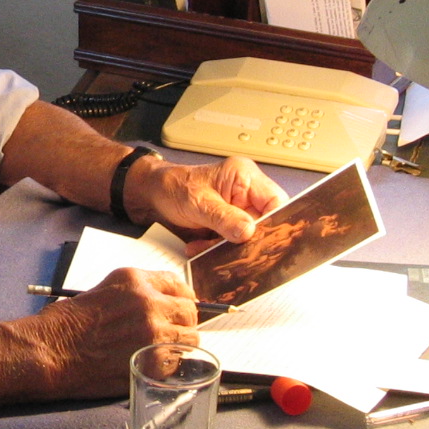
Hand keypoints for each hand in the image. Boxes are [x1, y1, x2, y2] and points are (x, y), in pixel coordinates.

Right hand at [25, 267, 198, 398]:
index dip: (182, 299)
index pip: (178, 284)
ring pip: (190, 338)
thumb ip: (133, 296)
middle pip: (189, 311)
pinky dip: (169, 367)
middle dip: (183, 322)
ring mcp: (153, 332)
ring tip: (161, 352)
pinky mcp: (153, 361)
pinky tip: (150, 366)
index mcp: (134, 280)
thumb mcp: (100, 293)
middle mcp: (148, 301)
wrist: (49, 351)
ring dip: (180, 345)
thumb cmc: (63, 325)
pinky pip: (177, 363)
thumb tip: (157, 307)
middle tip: (173, 334)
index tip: (180, 308)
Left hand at [127, 154, 287, 242]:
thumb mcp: (198, 202)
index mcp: (245, 177)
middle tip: (236, 251)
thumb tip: (249, 232)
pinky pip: (233, 240)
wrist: (152, 194)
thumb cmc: (174, 186)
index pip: (276, 201)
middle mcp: (246, 192)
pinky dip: (218, 248)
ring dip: (230, 246)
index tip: (263, 240)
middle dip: (250, 239)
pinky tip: (201, 248)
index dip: (274, 223)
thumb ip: (224, 218)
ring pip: (249, 235)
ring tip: (207, 248)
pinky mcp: (228, 223)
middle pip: (265, 221)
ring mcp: (238, 208)